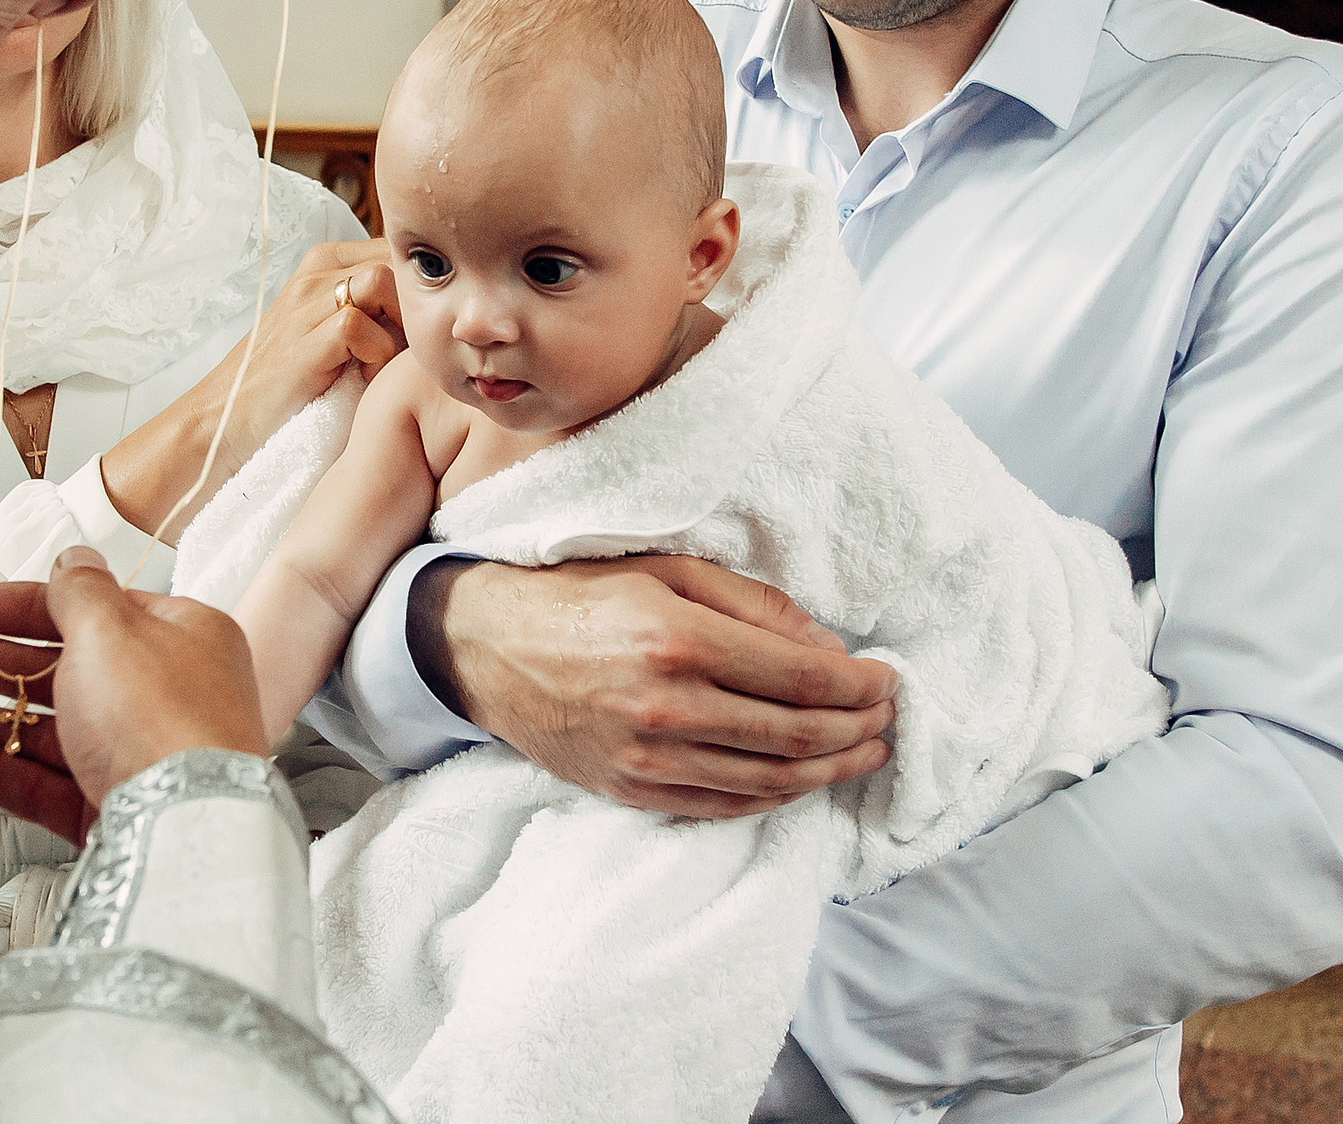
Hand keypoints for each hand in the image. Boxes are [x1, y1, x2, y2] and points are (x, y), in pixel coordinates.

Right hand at [0, 551, 264, 843]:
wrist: (185, 824)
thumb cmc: (162, 717)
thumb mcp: (110, 629)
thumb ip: (78, 590)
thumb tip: (73, 556)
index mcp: (180, 640)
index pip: (96, 612)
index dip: (31, 606)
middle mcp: (162, 699)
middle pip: (60, 672)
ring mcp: (134, 759)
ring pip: (41, 731)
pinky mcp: (108, 811)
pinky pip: (38, 781)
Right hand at [101, 240, 402, 538]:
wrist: (226, 418)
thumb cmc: (292, 380)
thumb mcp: (337, 330)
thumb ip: (379, 308)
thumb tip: (442, 308)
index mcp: (326, 262)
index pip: (398, 249)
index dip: (421, 288)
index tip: (418, 329)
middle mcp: (317, 272)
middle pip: (397, 260)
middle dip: (414, 306)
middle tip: (405, 351)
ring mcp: (307, 302)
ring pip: (383, 281)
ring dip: (397, 326)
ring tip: (384, 363)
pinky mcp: (304, 338)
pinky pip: (360, 325)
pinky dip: (375, 355)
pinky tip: (365, 379)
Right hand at [415, 553, 898, 818]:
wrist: (484, 644)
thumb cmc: (578, 593)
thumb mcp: (665, 568)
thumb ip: (753, 605)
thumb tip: (830, 650)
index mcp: (678, 639)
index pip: (803, 677)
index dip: (861, 685)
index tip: (888, 679)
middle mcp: (665, 706)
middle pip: (797, 734)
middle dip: (858, 730)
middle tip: (887, 719)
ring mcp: (646, 757)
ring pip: (770, 780)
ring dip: (831, 771)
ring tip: (863, 753)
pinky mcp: (630, 789)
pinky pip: (724, 804)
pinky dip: (775, 796)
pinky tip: (801, 778)